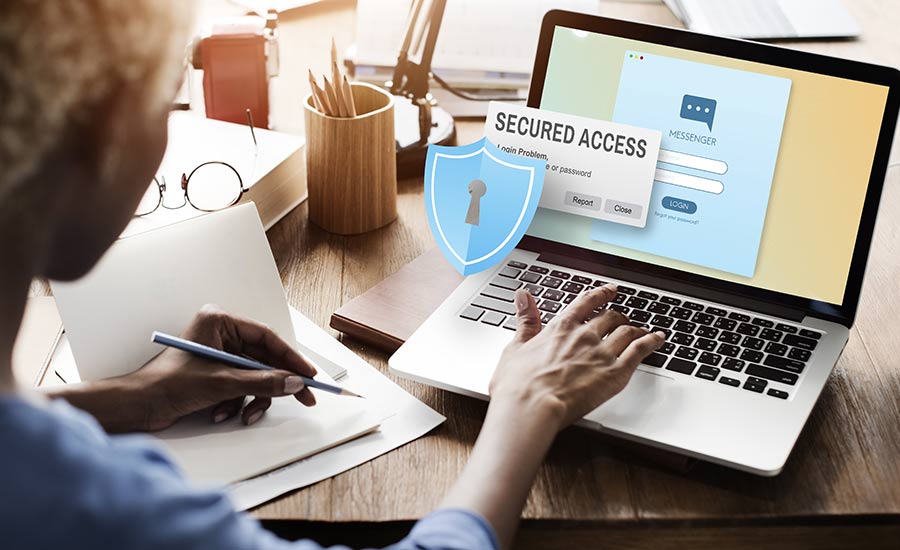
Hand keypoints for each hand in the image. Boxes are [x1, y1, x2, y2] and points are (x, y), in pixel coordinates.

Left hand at [123, 305, 316, 430]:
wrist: (136, 407)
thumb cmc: (166, 384)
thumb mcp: (222, 383)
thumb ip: (263, 382)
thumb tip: (294, 382)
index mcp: (219, 322)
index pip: (266, 338)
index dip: (291, 357)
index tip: (308, 374)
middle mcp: (220, 335)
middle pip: (264, 359)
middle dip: (276, 383)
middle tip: (303, 397)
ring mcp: (217, 356)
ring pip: (254, 377)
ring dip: (251, 398)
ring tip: (244, 414)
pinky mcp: (213, 375)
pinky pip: (240, 387)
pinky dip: (236, 403)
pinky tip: (221, 413)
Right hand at [489, 284, 664, 430]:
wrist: (531, 406)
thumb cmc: (519, 384)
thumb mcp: (516, 346)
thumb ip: (525, 320)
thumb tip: (523, 297)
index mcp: (561, 327)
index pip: (586, 302)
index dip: (601, 294)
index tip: (610, 290)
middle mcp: (585, 335)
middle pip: (610, 317)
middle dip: (618, 316)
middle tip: (622, 319)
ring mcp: (602, 352)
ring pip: (628, 331)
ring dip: (636, 328)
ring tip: (642, 330)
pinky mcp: (615, 373)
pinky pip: (640, 350)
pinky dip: (652, 341)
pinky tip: (659, 339)